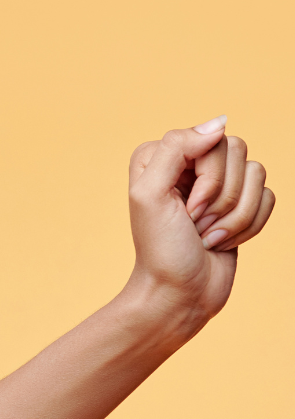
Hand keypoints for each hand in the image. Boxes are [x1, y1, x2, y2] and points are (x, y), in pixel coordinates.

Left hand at [127, 117, 275, 327]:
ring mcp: (217, 184)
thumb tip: (219, 124)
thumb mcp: (150, 194)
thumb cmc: (160, 249)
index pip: (210, 140)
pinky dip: (249, 225)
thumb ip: (175, 147)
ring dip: (235, 215)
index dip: (207, 178)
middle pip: (238, 151)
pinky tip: (223, 241)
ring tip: (207, 236)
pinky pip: (269, 196)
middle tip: (196, 224)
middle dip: (222, 197)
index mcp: (160, 155)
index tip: (185, 209)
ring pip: (258, 174)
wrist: (179, 294)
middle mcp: (188, 163)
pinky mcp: (240, 205)